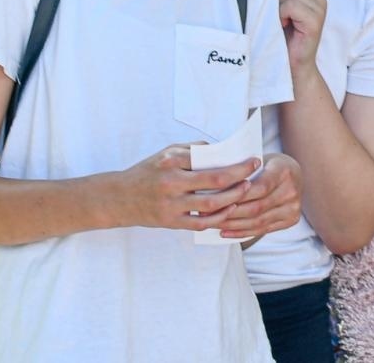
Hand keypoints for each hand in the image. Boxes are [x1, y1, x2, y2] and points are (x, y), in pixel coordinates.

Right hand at [111, 144, 258, 230]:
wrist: (119, 198)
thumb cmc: (147, 172)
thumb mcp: (165, 154)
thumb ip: (192, 150)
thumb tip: (220, 150)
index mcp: (171, 162)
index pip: (209, 160)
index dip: (234, 162)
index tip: (250, 159)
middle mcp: (171, 183)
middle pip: (215, 182)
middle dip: (240, 177)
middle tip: (254, 172)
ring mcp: (172, 205)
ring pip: (211, 205)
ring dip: (233, 198)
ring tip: (246, 189)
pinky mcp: (171, 222)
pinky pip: (201, 223)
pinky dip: (218, 218)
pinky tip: (230, 209)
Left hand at [218, 152, 301, 239]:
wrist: (292, 172)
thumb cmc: (267, 164)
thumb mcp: (257, 159)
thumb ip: (242, 170)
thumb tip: (212, 182)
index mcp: (284, 169)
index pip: (259, 187)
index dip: (237, 195)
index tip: (214, 198)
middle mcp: (292, 189)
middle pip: (257, 207)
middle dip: (230, 213)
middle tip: (207, 214)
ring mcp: (293, 206)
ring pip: (258, 221)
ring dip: (234, 225)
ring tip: (214, 224)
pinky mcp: (291, 219)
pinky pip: (263, 229)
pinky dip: (242, 232)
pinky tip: (226, 232)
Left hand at [277, 0, 327, 73]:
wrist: (292, 65)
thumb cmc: (284, 35)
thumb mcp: (283, 5)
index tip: (278, 0)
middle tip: (278, 13)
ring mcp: (320, 9)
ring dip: (277, 6)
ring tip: (281, 20)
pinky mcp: (315, 21)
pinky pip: (290, 5)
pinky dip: (281, 14)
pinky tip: (283, 25)